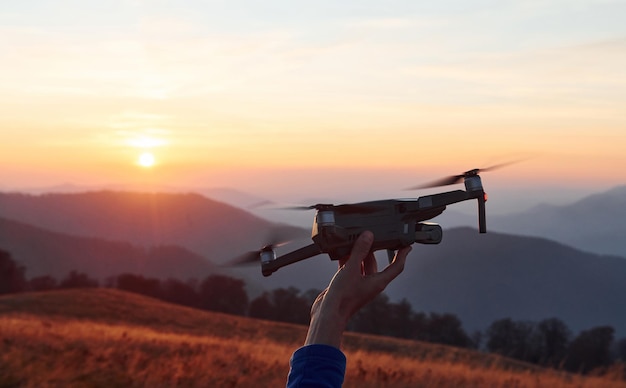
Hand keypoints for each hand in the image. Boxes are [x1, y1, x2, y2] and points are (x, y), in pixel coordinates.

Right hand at [304, 231, 410, 347]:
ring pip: (361, 265)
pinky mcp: (348, 284)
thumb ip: (360, 251)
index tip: (407, 246)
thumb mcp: (352, 269)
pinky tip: (342, 252)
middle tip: (370, 235)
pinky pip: (351, 268)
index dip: (402, 255)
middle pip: (374, 263)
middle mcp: (370, 283)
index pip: (396, 267)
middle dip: (372, 249)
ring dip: (358, 254)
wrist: (329, 314)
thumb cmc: (343, 297)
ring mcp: (359, 284)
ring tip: (354, 241)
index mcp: (378, 282)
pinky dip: (348, 260)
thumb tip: (368, 236)